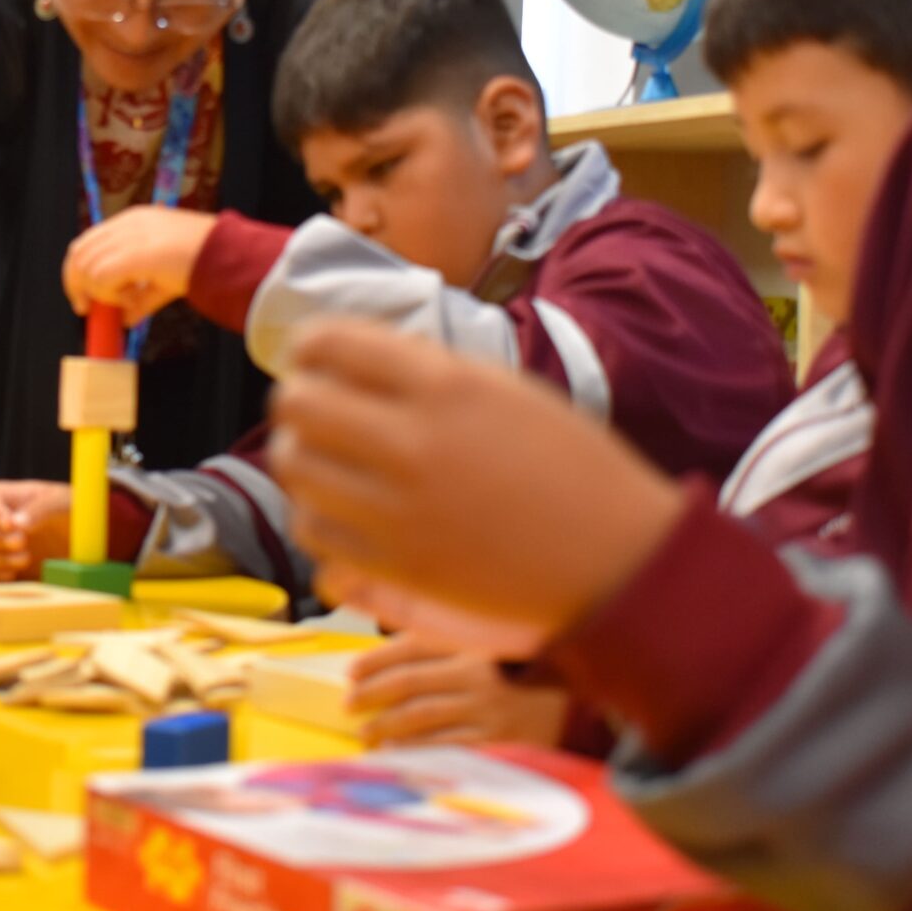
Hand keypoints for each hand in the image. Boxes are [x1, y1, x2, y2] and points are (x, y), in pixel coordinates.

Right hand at [0, 480, 74, 580]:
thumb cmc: (73, 513)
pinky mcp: (0, 570)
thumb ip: (42, 508)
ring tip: (26, 559)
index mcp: (8, 497)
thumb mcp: (64, 502)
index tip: (9, 525)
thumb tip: (17, 523)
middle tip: (21, 543)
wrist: (83, 544)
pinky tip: (14, 576)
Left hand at [64, 206, 218, 323]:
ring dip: (99, 292)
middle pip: (79, 252)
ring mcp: (130, 236)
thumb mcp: (165, 279)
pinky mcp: (135, 253)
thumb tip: (126, 320)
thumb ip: (141, 297)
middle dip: (77, 284)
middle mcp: (127, 224)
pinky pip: (100, 278)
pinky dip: (107, 295)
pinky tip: (130, 300)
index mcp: (133, 221)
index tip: (84, 299)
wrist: (226, 256)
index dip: (78, 272)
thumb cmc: (204, 263)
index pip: (88, 242)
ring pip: (87, 267)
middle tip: (87, 308)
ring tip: (125, 301)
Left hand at [268, 319, 684, 657]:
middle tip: (314, 409)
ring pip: (294, 470)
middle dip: (297, 400)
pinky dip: (316, 517)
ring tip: (324, 460)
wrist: (617, 559)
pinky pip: (315, 535)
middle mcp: (413, 443)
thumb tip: (354, 361)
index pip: (328, 343)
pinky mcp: (397, 568)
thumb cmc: (572, 468)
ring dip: (300, 458)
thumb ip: (426, 372)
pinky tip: (340, 510)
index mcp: (446, 385)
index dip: (310, 347)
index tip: (314, 357)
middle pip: (296, 404)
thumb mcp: (506, 390)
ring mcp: (399, 511)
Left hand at [347, 635, 567, 748]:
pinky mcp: (494, 741)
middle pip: (409, 682)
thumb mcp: (496, 650)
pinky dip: (413, 750)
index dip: (376, 659)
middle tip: (350, 703)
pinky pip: (443, 746)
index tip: (353, 671)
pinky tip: (395, 754)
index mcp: (476, 642)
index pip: (413, 644)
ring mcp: (486, 709)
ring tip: (366, 733)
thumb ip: (453, 649)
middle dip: (371, 693)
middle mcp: (478, 673)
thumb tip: (394, 660)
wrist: (584, 711)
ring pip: (420, 717)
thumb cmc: (531, 678)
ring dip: (385, 725)